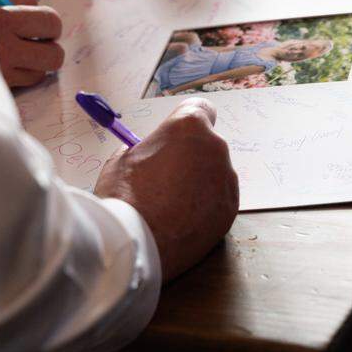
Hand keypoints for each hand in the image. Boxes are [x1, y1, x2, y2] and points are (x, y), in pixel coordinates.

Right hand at [0, 0, 64, 87]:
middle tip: (34, 40)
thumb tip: (35, 5)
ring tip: (16, 53)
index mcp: (1, 19)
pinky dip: (19, 75)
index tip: (38, 23)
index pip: (50, 21)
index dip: (48, 21)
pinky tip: (5, 65)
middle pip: (54, 55)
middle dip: (48, 46)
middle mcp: (3, 50)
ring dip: (34, 63)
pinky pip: (21, 85)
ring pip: (40, 74)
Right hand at [94, 99, 238, 281]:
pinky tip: (182, 220)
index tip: (178, 135)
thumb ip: (145, 150)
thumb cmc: (124, 196)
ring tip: (171, 204)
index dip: (187, 120)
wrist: (136, 242)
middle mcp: (215, 149)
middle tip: (165, 176)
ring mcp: (226, 181)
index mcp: (189, 127)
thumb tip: (149, 154)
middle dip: (191, 155)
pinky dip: (206, 206)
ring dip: (199, 182)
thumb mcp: (122, 159)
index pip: (201, 108)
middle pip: (207, 144)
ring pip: (215, 174)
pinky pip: (219, 199)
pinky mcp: (230, 210)